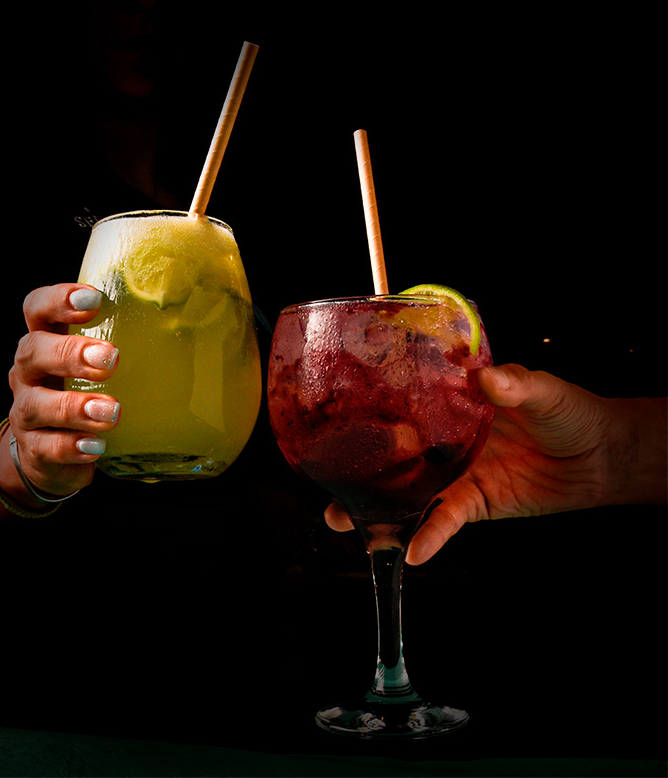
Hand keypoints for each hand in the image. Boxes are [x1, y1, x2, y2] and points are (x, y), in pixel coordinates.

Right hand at [8, 283, 120, 497]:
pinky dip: (71, 446)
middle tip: (110, 359)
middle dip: (70, 353)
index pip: (37, 308)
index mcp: (47, 342)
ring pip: (35, 404)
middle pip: (32, 351)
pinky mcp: (33, 449)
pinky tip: (96, 446)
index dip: (58, 300)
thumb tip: (188, 323)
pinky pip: (46, 447)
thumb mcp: (104, 367)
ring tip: (112, 411)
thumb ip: (130, 344)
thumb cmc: (88, 396)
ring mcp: (25, 412)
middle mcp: (29, 373)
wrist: (56, 456)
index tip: (93, 300)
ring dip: (74, 407)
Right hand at [325, 364, 659, 564]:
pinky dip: (429, 535)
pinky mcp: (474, 503)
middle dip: (360, 466)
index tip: (344, 416)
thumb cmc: (571, 411)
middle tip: (328, 477)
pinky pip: (445, 520)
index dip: (375, 411)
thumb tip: (487, 379)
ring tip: (345, 522)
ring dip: (379, 509)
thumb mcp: (543, 390)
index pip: (407, 404)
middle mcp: (447, 439)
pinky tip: (412, 550)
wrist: (601, 457)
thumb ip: (515, 385)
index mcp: (454, 403)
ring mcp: (457, 472)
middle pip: (395, 453)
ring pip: (409, 492)